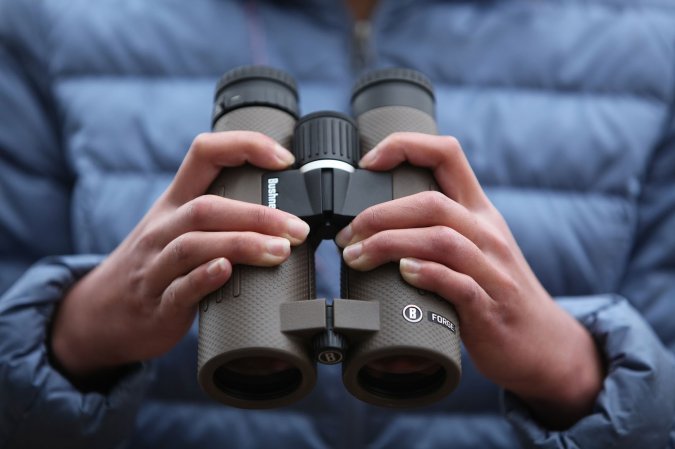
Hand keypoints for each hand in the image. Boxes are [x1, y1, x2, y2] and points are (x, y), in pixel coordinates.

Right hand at [51, 132, 309, 378]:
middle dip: (257, 214)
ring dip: (241, 244)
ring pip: (194, 245)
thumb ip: (222, 216)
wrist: (103, 314)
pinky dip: (204, 279)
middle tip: (298, 228)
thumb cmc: (156, 265)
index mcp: (174, 203)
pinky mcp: (158, 304)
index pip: (204, 154)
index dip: (244, 146)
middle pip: (207, 207)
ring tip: (280, 251)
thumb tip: (286, 213)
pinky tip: (226, 272)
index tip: (284, 159)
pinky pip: (179, 289)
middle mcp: (162, 228)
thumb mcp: (178, 230)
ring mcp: (156, 266)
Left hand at [336, 133, 602, 428]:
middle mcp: (488, 233)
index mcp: (479, 212)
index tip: (368, 162)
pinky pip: (459, 283)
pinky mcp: (490, 308)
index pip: (447, 154)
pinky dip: (428, 275)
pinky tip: (404, 274)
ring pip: (441, 239)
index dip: (405, 146)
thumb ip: (437, 227)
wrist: (543, 343)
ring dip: (389, 244)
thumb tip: (373, 221)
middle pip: (432, 202)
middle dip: (380, 214)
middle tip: (347, 235)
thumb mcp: (474, 247)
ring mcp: (492, 270)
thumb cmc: (494, 290)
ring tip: (356, 257)